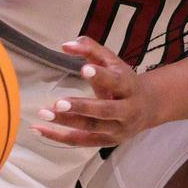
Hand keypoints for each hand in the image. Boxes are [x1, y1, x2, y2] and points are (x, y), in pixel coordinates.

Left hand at [36, 37, 165, 148]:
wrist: (149, 108)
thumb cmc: (125, 81)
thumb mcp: (112, 62)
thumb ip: (91, 49)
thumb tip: (65, 45)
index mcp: (129, 87)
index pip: (116, 82)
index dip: (101, 76)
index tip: (84, 69)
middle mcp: (127, 111)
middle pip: (104, 111)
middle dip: (82, 107)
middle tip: (59, 103)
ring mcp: (117, 129)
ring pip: (91, 128)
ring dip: (66, 122)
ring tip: (44, 113)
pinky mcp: (106, 141)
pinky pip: (80, 141)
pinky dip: (58, 137)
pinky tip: (39, 129)